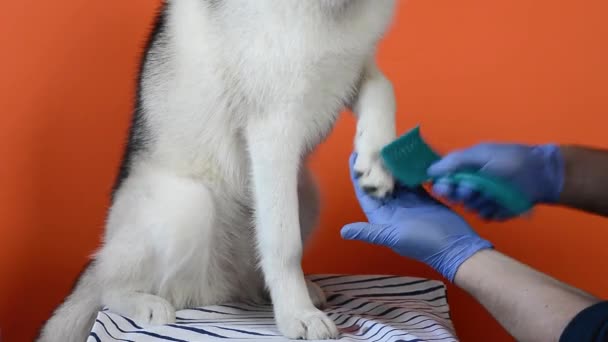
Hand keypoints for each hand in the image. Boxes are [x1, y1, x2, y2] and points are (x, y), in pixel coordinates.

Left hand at [341, 153, 492, 281]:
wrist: (455, 246)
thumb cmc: (423, 243)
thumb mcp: (393, 236)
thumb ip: (368, 233)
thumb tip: (342, 232)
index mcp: (382, 217)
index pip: (364, 193)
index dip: (358, 176)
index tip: (354, 156)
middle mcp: (392, 209)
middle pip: (379, 183)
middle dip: (375, 166)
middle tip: (372, 145)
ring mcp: (408, 202)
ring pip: (395, 180)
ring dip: (391, 166)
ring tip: (387, 146)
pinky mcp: (424, 197)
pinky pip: (411, 180)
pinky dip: (408, 170)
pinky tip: (406, 156)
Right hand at [427, 143, 563, 220]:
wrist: (542, 174)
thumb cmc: (511, 159)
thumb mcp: (481, 154)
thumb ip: (455, 160)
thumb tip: (430, 170)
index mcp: (466, 170)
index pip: (444, 181)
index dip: (443, 185)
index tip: (446, 187)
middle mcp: (472, 185)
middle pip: (454, 197)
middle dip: (462, 194)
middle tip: (472, 190)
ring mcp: (484, 200)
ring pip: (469, 208)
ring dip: (479, 201)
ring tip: (493, 193)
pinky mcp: (496, 212)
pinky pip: (485, 215)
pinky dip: (492, 210)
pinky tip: (501, 202)